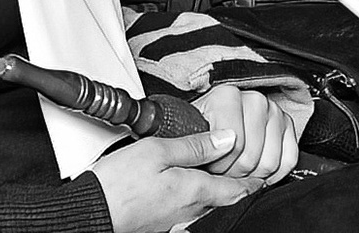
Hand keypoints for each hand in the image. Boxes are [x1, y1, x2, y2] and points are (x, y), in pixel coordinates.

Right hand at [90, 131, 266, 232]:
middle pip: (225, 197)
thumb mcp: (158, 151)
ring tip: (220, 171)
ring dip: (218, 189)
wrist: (93, 211)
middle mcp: (191, 209)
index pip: (238, 188)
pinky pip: (189, 206)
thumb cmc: (119, 184)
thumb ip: (195, 145)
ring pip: (207, 202)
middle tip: (246, 168)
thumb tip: (227, 138)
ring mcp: (176, 218)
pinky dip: (197, 194)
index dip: (254, 180)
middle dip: (238, 184)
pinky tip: (187, 182)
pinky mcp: (162, 221)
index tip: (265, 172)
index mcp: (195, 190)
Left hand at [188, 84, 299, 183]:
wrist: (218, 117)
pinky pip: (289, 159)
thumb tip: (208, 156)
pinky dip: (275, 173)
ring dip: (253, 175)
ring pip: (270, 161)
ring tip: (238, 169)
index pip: (234, 145)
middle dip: (235, 173)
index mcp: (227, 96)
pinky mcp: (288, 124)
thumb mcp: (193, 132)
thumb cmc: (204, 128)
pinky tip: (259, 172)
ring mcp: (274, 110)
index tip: (210, 165)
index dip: (220, 165)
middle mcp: (254, 99)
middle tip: (224, 170)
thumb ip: (198, 144)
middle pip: (251, 157)